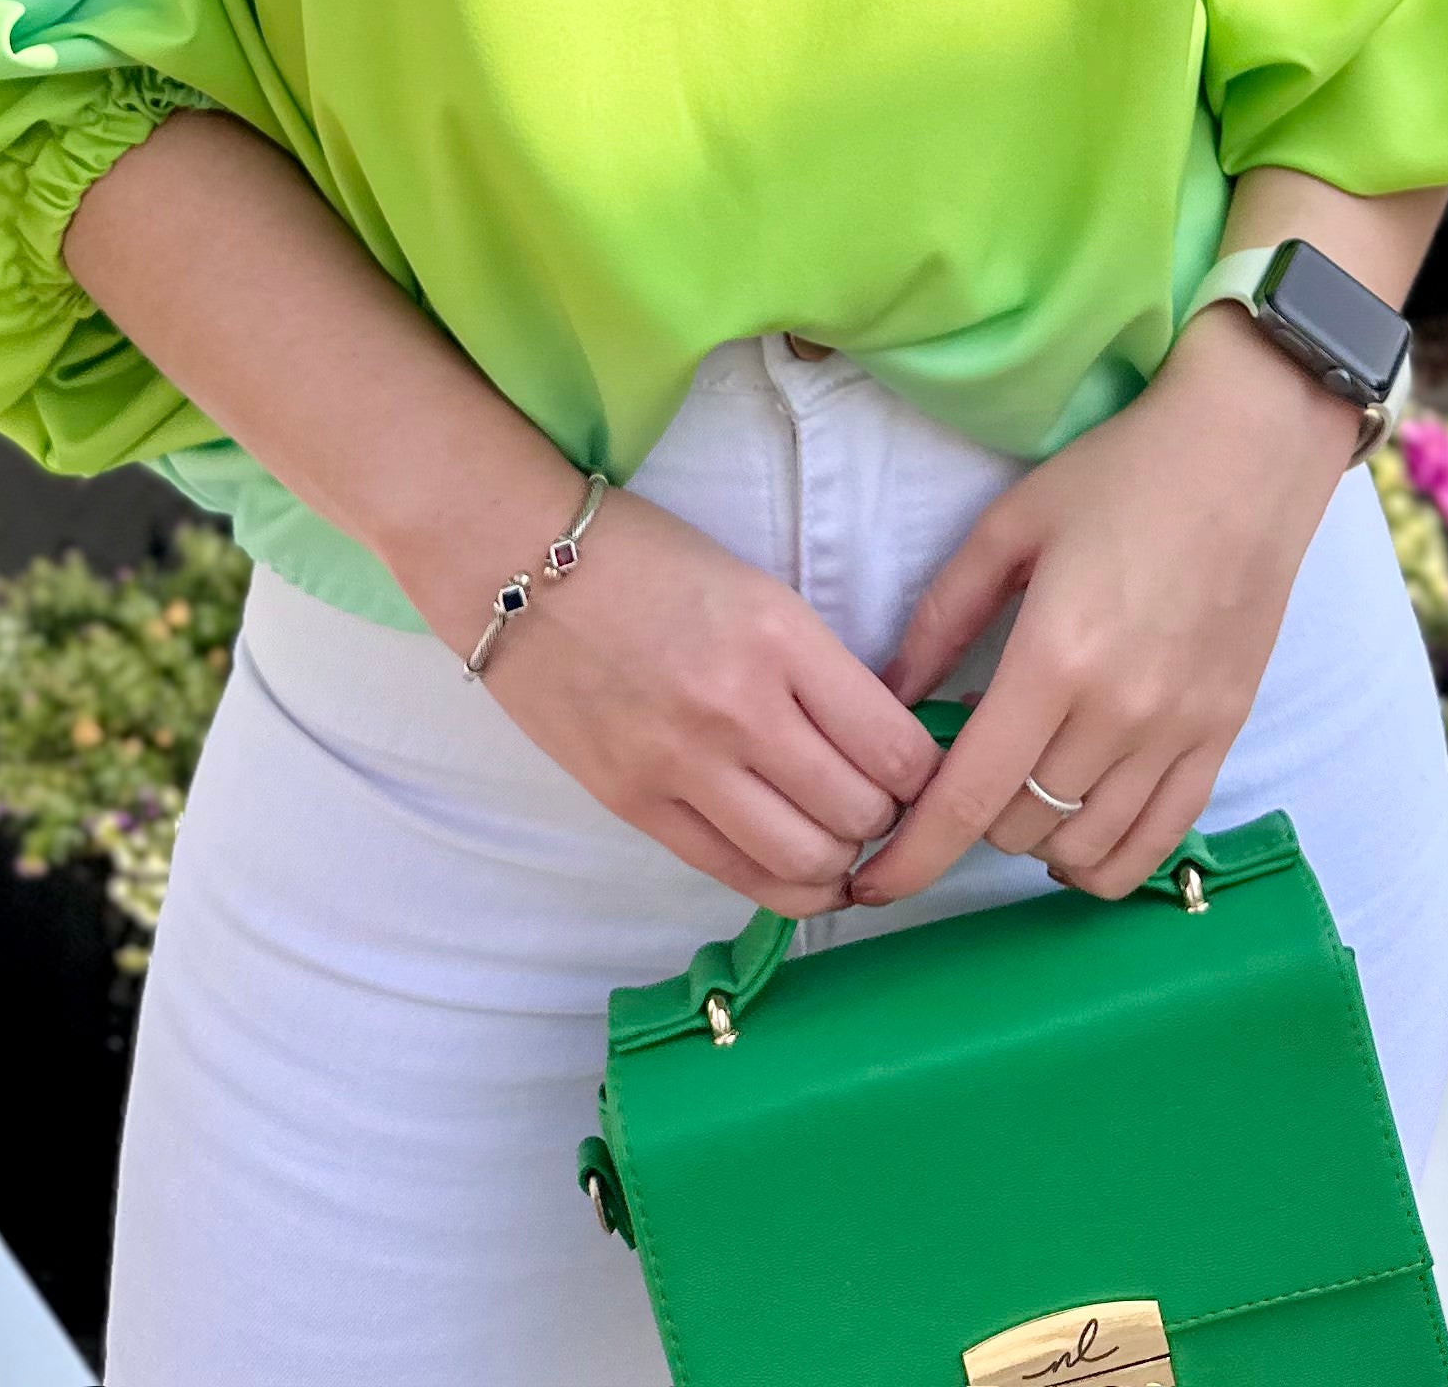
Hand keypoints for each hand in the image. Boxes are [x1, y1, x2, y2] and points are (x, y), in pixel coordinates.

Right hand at [466, 484, 944, 918]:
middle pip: (863, 815)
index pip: (898, 749)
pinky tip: (803, 873)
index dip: (929, 775)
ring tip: (844, 840)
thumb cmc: (646, 559)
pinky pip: (737, 876)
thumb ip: (818, 670)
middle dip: (891, 821)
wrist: (518, 560)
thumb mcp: (757, 592)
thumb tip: (887, 747)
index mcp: (781, 637)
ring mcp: (681, 766)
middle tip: (884, 805)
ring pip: (808, 863)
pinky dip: (787, 888)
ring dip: (843, 863)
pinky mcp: (634, 805)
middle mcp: (739, 709)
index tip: (926, 771)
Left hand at [852, 309, 1359, 906]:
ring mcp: (1180, 733)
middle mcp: (1119, 714)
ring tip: (1020, 786)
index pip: (968, 797)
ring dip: (1033, 839)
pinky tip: (1079, 828)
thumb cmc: (1121, 475)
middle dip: (969, 815)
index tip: (869, 885)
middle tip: (962, 764)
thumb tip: (888, 698)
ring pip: (1084, 849)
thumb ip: (941, 618)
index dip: (912, 855)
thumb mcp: (1009, 527)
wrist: (1248, 453)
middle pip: (1018, 827)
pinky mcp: (1224, 737)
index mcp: (1054, 658)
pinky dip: (1106, 859)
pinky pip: (1158, 844)